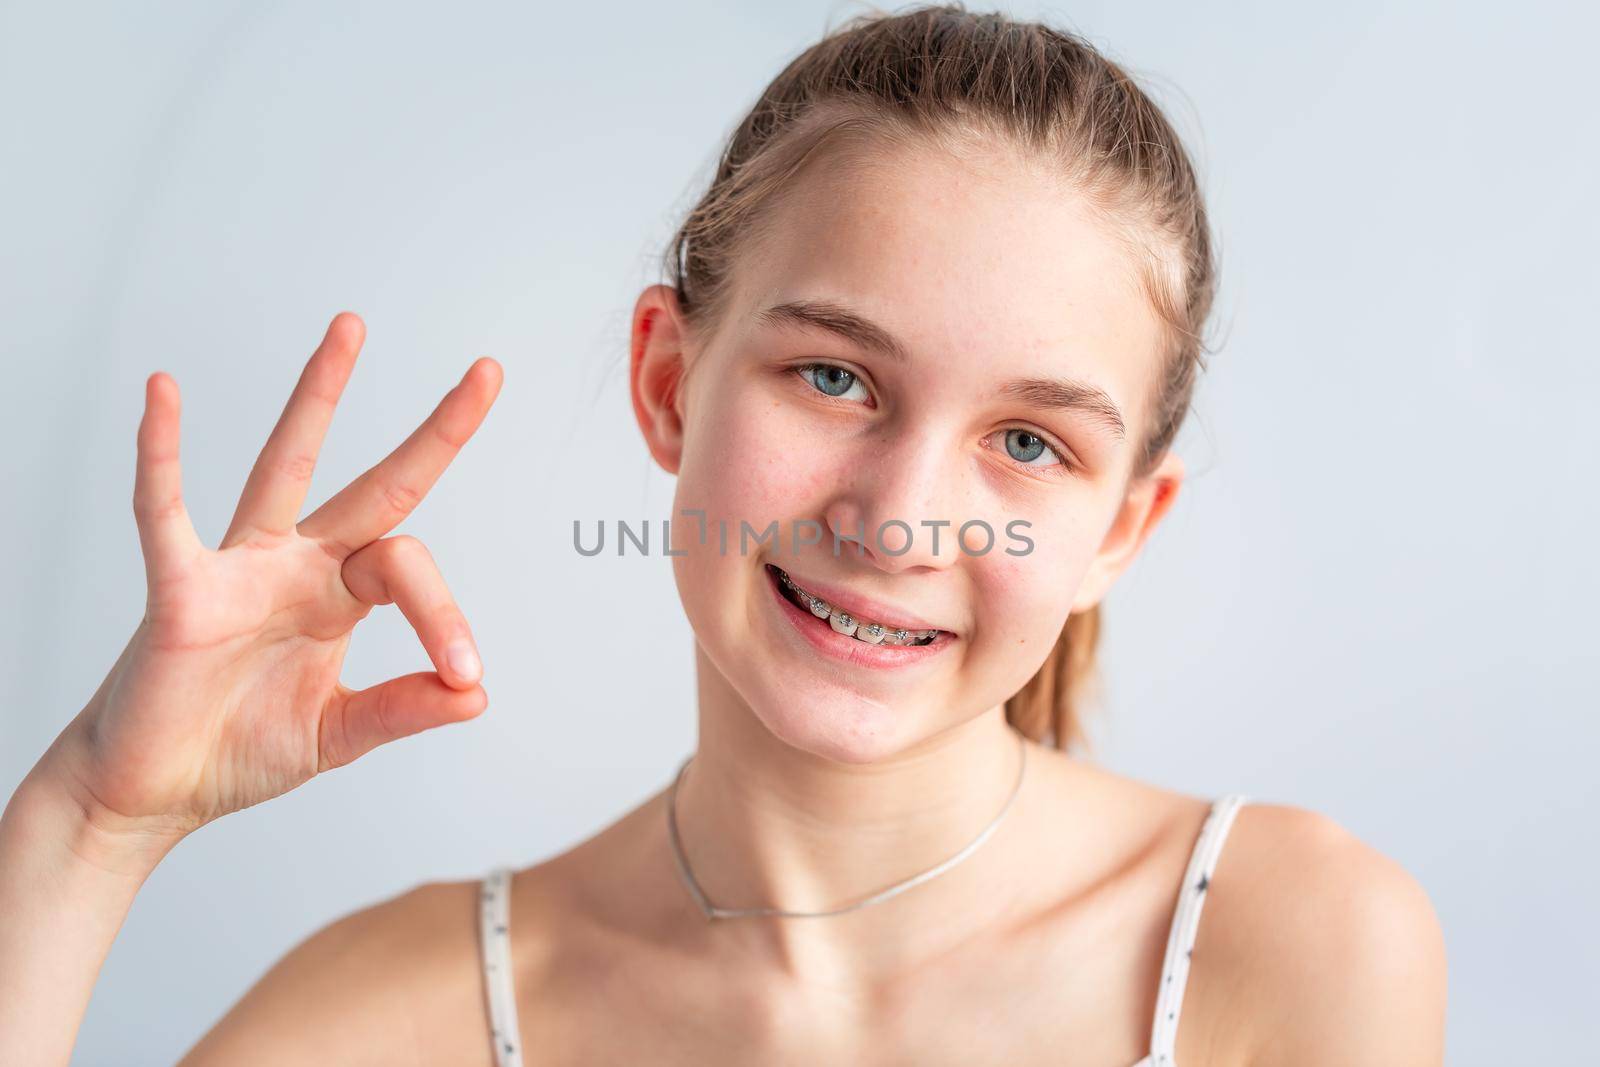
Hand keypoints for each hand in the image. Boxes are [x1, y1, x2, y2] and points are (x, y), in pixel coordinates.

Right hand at [40, 312, 501, 855]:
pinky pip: (164, 511)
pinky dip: (161, 455)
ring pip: (287, 463)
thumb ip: (401, 709)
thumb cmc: (237, 750)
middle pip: (378, 484)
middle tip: (487, 372)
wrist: (152, 791)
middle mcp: (298, 566)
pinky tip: (163, 394)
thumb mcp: (337, 733)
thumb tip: (478, 695)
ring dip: (321, 395)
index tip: (465, 674)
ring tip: (352, 330)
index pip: (409, 570)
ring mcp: (240, 566)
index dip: (445, 617)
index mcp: (340, 596)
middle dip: (434, 432)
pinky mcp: (180, 587)